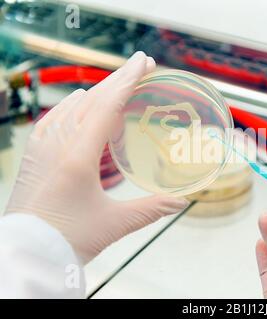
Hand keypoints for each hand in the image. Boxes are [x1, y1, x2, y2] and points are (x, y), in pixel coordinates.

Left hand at [5, 52, 188, 262]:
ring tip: (118, 85)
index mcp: (78, 157)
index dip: (128, 81)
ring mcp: (42, 148)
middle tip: (140, 64)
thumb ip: (152, 209)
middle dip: (118, 78)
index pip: (106, 106)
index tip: (143, 62)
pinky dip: (72, 106)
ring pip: (72, 106)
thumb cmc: (66, 239)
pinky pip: (54, 118)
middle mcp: (58, 145)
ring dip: (98, 91)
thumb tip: (181, 202)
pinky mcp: (34, 155)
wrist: (26, 253)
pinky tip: (78, 102)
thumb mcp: (115, 224)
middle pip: (91, 99)